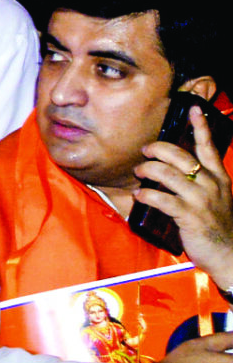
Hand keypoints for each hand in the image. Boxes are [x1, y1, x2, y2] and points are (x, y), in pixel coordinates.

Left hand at [134, 107, 232, 283]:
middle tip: (145, 152)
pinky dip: (146, 194)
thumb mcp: (216, 197)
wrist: (228, 254)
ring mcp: (200, 200)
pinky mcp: (188, 216)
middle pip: (179, 156)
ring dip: (147, 170)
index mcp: (218, 177)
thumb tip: (173, 168)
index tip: (193, 108)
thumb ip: (200, 181)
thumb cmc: (216, 225)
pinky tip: (139, 195)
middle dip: (157, 149)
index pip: (208, 147)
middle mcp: (210, 184)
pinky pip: (160, 198)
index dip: (199, 127)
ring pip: (166, 174)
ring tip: (139, 174)